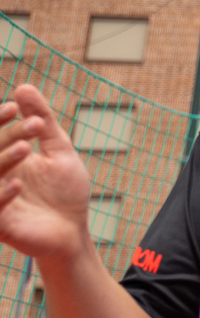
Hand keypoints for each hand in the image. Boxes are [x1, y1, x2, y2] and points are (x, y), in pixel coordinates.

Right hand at [0, 85, 94, 262]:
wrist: (73, 231)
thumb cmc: (65, 191)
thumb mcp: (59, 151)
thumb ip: (42, 121)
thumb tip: (24, 86)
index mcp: (4, 158)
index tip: (14, 106)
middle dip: (7, 136)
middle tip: (35, 126)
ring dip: (3, 159)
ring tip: (26, 147)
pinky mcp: (0, 225)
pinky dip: (2, 195)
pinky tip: (18, 184)